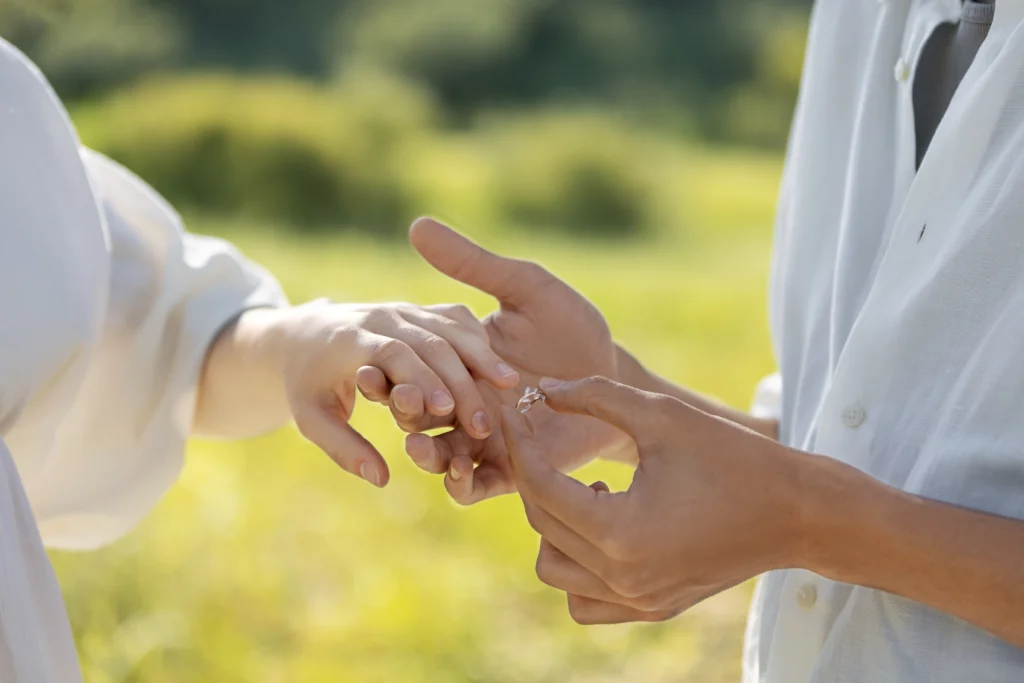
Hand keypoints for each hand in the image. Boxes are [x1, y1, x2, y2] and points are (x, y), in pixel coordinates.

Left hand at [248, 299, 518, 485]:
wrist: (306, 334)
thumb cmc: (309, 384)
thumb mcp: (311, 418)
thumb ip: (343, 448)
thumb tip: (380, 479)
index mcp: (351, 339)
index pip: (394, 353)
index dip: (422, 379)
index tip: (446, 412)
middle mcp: (381, 317)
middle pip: (430, 341)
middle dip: (460, 380)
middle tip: (483, 422)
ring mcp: (404, 309)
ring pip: (450, 326)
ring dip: (481, 356)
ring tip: (509, 386)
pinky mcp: (421, 309)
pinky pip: (455, 318)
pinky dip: (479, 340)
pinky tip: (500, 366)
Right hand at [357, 218, 624, 503]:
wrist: (617, 375)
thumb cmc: (572, 327)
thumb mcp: (524, 290)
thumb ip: (473, 266)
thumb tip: (417, 225)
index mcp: (457, 362)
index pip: (411, 368)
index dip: (386, 372)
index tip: (368, 369)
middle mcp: (462, 403)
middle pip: (418, 413)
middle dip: (405, 411)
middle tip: (403, 404)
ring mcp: (485, 440)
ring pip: (440, 454)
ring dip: (426, 454)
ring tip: (421, 448)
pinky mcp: (512, 470)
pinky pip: (477, 486)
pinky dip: (461, 485)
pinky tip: (458, 475)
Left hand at [501, 376, 805, 624]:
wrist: (798, 512)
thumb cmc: (732, 457)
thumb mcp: (662, 415)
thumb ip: (595, 397)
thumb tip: (543, 390)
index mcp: (621, 531)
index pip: (541, 486)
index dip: (521, 443)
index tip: (516, 413)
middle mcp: (623, 578)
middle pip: (542, 525)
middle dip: (535, 476)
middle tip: (542, 438)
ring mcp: (637, 601)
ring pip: (553, 570)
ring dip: (553, 527)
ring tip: (590, 490)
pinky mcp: (651, 608)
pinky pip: (583, 600)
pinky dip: (577, 567)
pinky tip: (604, 526)